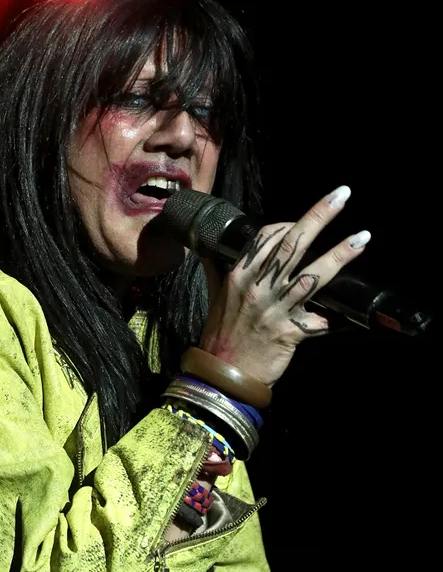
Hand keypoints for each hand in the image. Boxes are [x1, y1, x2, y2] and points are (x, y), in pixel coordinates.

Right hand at [198, 186, 369, 387]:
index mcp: (240, 276)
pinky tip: (355, 310)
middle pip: (293, 245)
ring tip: (362, 238)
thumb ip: (217, 271)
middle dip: (319, 217)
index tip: (305, 219)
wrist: (222, 375)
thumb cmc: (220, 337)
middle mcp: (259, 288)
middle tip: (341, 196)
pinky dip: (333, 317)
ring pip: (312, 275)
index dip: (289, 223)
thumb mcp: (214, 298)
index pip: (267, 237)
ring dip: (340, 255)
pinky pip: (318, 321)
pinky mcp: (290, 332)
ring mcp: (276, 310)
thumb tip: (209, 251)